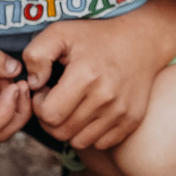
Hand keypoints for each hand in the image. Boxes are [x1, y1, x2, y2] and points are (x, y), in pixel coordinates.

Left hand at [20, 15, 174, 151]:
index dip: (39, 105)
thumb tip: (34, 84)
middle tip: (56, 99)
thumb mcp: (60, 32)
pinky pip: (100, 143)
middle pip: (62, 132)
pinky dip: (91, 133)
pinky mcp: (131, 120)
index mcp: (85, 76)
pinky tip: (90, 112)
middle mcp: (105, 98)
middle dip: (50, 119)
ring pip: (79, 142)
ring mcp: (120, 112)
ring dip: (70, 128)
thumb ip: (36, 54)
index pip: (49, 114)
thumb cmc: (95, 37)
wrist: (141, 41)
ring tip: (72, 106)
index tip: (46, 90)